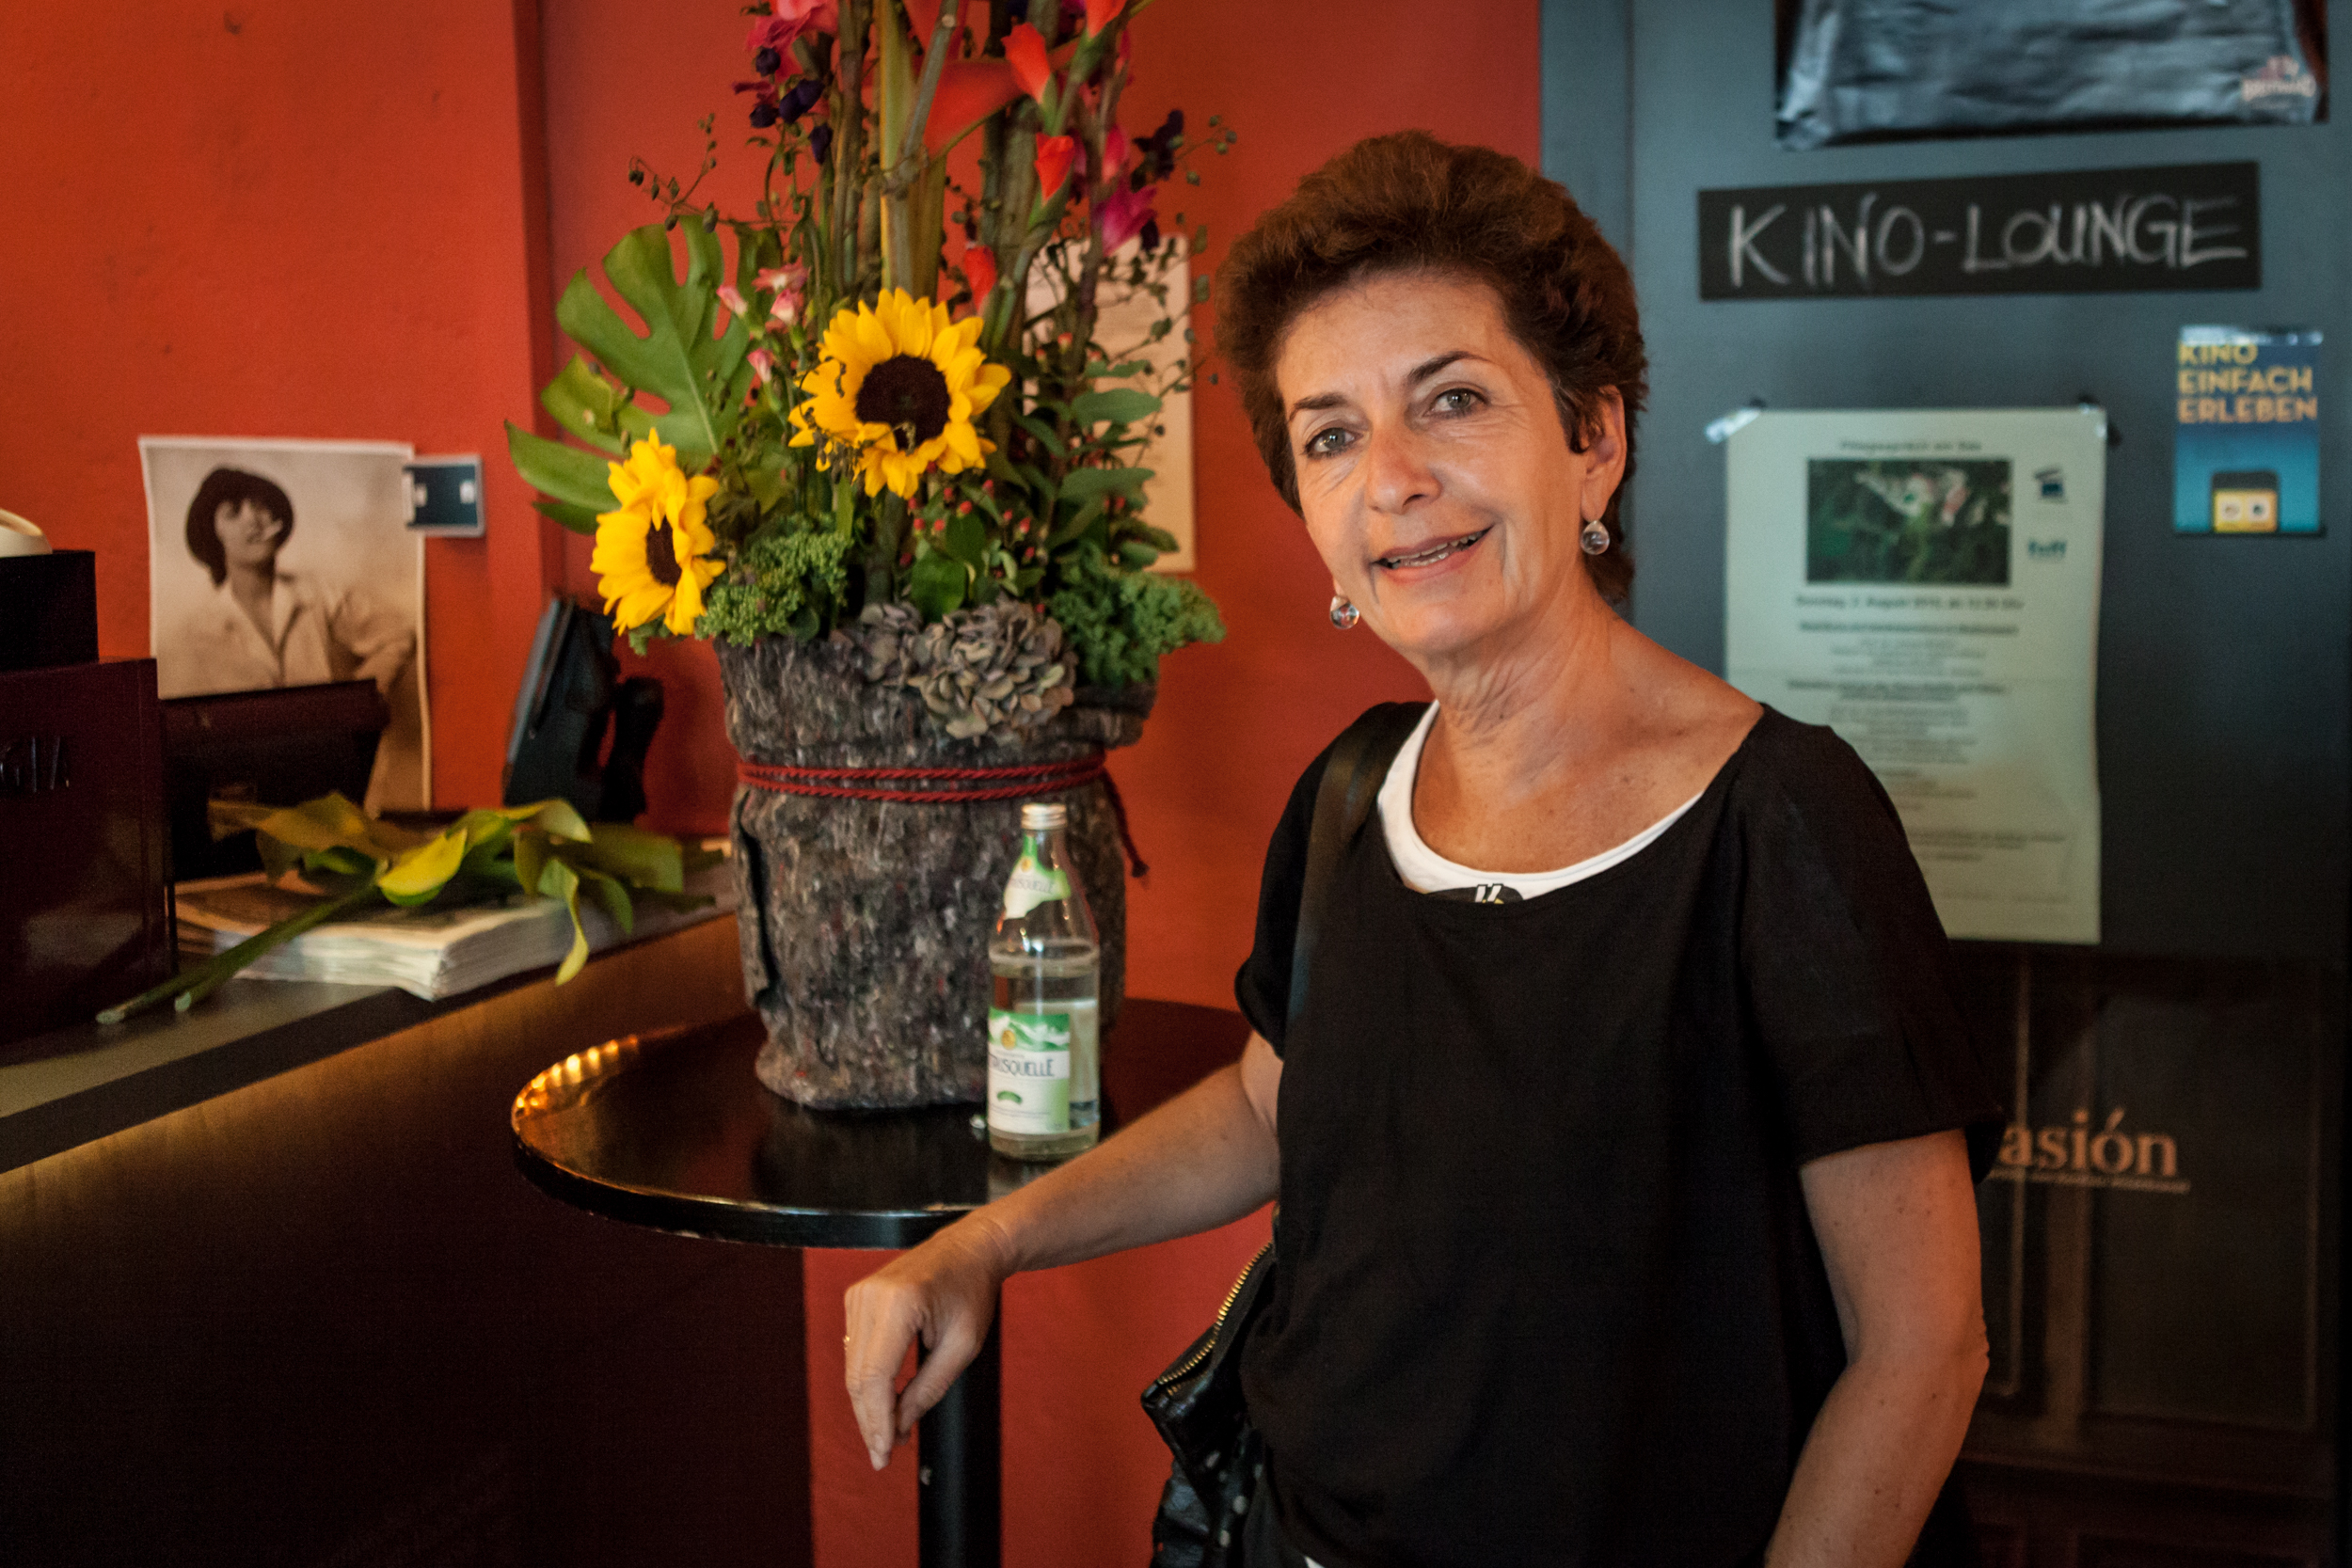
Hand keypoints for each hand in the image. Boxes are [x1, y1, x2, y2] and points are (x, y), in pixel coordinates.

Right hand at [843, 1213, 1011, 1469]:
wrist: (969, 1248)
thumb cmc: (972, 1293)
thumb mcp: (962, 1347)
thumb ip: (928, 1388)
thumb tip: (898, 1427)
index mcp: (899, 1304)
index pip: (875, 1377)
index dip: (876, 1422)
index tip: (883, 1454)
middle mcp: (869, 1297)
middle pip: (857, 1377)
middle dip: (870, 1420)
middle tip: (884, 1455)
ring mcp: (858, 1295)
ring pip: (853, 1369)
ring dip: (868, 1405)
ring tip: (892, 1434)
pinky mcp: (856, 1298)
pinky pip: (855, 1352)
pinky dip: (868, 1382)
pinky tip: (885, 1404)